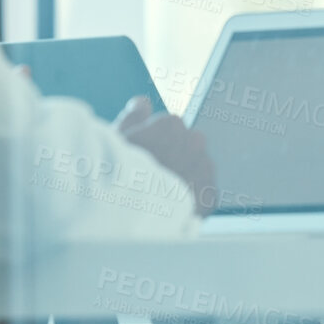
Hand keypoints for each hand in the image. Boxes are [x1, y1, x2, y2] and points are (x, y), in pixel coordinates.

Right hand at [116, 96, 217, 214]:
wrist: (126, 220)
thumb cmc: (114, 178)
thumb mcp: (114, 142)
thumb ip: (132, 118)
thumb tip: (142, 102)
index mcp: (170, 124)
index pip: (171, 125)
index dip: (155, 141)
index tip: (144, 156)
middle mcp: (193, 142)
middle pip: (190, 142)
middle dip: (176, 154)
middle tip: (153, 175)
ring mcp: (204, 170)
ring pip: (199, 165)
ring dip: (187, 174)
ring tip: (163, 192)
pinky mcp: (209, 196)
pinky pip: (206, 190)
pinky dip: (194, 197)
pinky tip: (174, 204)